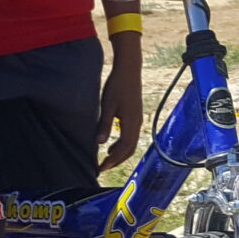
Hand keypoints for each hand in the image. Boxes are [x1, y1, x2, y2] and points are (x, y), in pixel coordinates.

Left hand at [96, 41, 145, 171]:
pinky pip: (130, 136)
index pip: (123, 148)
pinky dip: (122, 145)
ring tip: (106, 159)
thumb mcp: (108, 105)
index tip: (101, 167)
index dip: (112, 160)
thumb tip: (100, 144)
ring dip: (120, 154)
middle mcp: (137, 123)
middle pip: (129, 150)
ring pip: (131, 144)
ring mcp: (138, 120)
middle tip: (103, 168)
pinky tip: (112, 145)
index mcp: (131, 123)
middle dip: (117, 161)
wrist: (129, 69)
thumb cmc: (117, 85)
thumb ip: (104, 125)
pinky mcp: (135, 115)